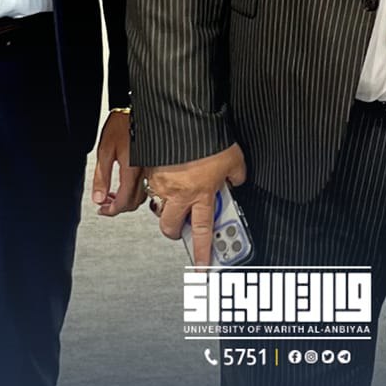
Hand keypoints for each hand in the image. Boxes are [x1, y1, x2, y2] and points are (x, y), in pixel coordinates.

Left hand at [91, 111, 143, 217]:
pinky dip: (133, 191)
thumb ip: (102, 177)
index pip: (123, 202)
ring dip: (126, 200)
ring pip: (140, 196)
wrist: (135, 110)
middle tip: (104, 204)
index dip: (111, 210)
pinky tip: (123, 185)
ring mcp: (149, 169)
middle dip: (118, 207)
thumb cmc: (121, 125)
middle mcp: (143, 173)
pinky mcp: (151, 164)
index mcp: (131, 171)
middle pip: (133, 203)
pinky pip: (145, 185)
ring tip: (111, 195)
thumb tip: (98, 198)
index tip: (102, 210)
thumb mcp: (104, 151)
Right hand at [146, 144, 246, 265]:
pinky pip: (151, 186)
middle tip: (185, 228)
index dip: (202, 253)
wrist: (183, 117)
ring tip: (179, 196)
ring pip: (158, 207)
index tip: (202, 268)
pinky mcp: (149, 170)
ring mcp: (161, 182)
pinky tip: (169, 173)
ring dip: (168, 207)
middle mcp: (179, 193)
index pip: (203, 232)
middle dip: (177, 232)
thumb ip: (236, 175)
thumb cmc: (208, 137)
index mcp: (201, 194)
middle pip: (171, 227)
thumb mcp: (235, 159)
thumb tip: (236, 180)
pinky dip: (159, 185)